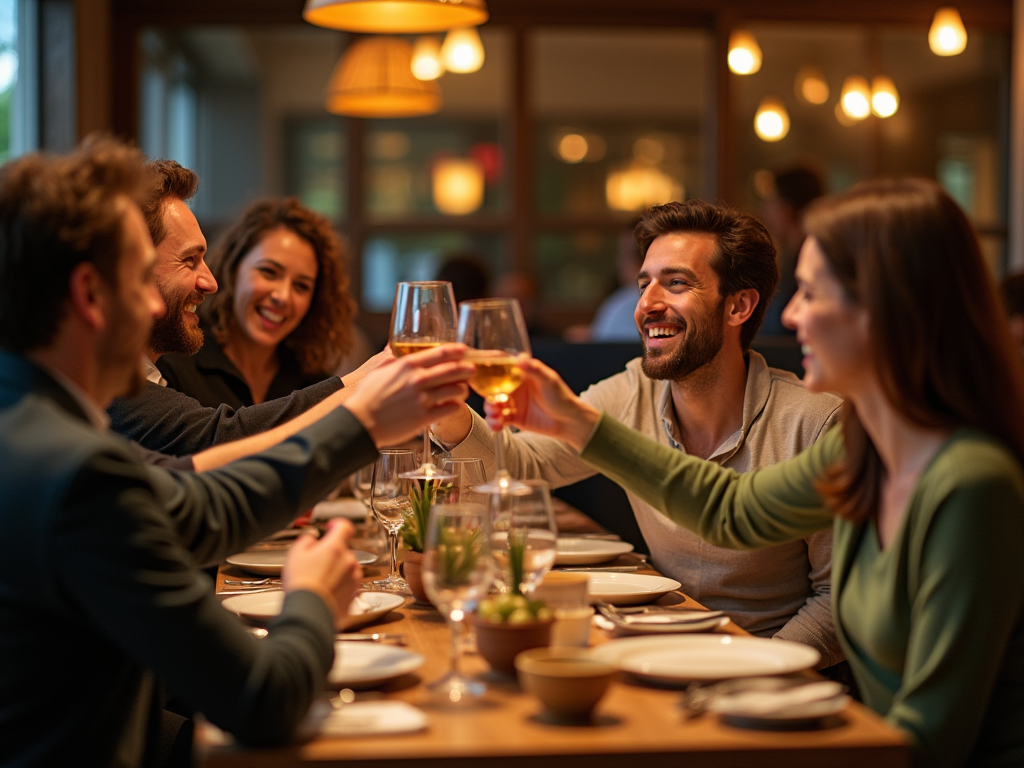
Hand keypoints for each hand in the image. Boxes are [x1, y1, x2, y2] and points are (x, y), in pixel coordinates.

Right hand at [283, 520, 362, 627]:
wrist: (309, 613)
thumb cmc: (302, 585)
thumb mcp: (295, 554)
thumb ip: (307, 541)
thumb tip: (312, 540)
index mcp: (335, 547)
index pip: (345, 526)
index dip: (337, 524)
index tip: (331, 527)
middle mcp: (349, 561)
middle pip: (343, 550)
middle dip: (331, 554)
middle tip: (315, 563)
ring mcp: (353, 578)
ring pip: (346, 567)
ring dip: (336, 569)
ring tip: (318, 580)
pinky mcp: (354, 593)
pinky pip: (348, 583)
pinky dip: (339, 584)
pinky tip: (325, 590)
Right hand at [343, 343, 473, 446]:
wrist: (361, 423)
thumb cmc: (366, 398)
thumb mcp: (378, 372)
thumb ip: (392, 363)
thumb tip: (395, 355)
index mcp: (407, 366)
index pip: (439, 353)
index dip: (456, 351)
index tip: (464, 350)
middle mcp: (417, 380)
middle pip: (453, 370)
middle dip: (467, 369)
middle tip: (473, 369)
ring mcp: (422, 399)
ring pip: (456, 390)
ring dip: (463, 389)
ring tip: (463, 390)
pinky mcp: (424, 418)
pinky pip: (450, 409)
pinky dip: (456, 406)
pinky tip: (454, 405)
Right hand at [483, 358, 599, 450]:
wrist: (569, 421)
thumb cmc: (562, 397)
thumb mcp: (549, 380)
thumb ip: (534, 370)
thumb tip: (520, 359)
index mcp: (520, 374)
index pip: (499, 369)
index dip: (487, 372)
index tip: (479, 376)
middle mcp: (513, 387)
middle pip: (492, 388)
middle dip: (487, 395)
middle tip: (491, 402)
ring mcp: (513, 403)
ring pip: (493, 404)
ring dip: (490, 410)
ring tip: (495, 415)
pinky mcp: (513, 418)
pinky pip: (499, 419)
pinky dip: (495, 423)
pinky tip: (497, 426)